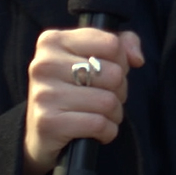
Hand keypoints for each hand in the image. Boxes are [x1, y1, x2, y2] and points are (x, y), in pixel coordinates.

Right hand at [21, 27, 144, 174]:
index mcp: (52, 41)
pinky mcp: (49, 123)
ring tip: (100, 115)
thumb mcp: (90, 57)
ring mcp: (45, 94)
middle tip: (104, 97)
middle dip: (119, 90)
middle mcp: (45, 64)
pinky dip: (107, 131)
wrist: (39, 133)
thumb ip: (120, 44)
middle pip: (114, 74)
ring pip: (108, 102)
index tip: (107, 72)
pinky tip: (95, 131)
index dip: (120, 61)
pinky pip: (99, 124)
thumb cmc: (71, 90)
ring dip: (114, 114)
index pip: (111, 44)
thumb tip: (136, 58)